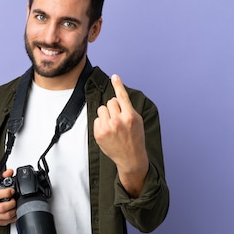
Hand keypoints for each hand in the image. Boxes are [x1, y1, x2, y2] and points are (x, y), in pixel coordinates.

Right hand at [0, 169, 16, 225]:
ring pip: (6, 216)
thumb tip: (9, 172)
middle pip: (2, 208)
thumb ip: (2, 177)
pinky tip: (15, 211)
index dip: (6, 193)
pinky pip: (8, 221)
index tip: (12, 191)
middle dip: (12, 203)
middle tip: (14, 199)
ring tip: (16, 205)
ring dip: (14, 210)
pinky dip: (14, 216)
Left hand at [94, 74, 148, 196]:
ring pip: (102, 109)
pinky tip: (108, 131)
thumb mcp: (137, 121)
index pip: (122, 96)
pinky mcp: (99, 134)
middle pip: (110, 102)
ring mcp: (107, 128)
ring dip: (106, 114)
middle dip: (114, 107)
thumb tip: (117, 97)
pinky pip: (96, 119)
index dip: (118, 85)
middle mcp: (118, 121)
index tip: (114, 76)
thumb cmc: (135, 138)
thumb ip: (128, 108)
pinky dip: (101, 123)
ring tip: (113, 124)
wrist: (131, 157)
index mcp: (130, 116)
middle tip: (119, 117)